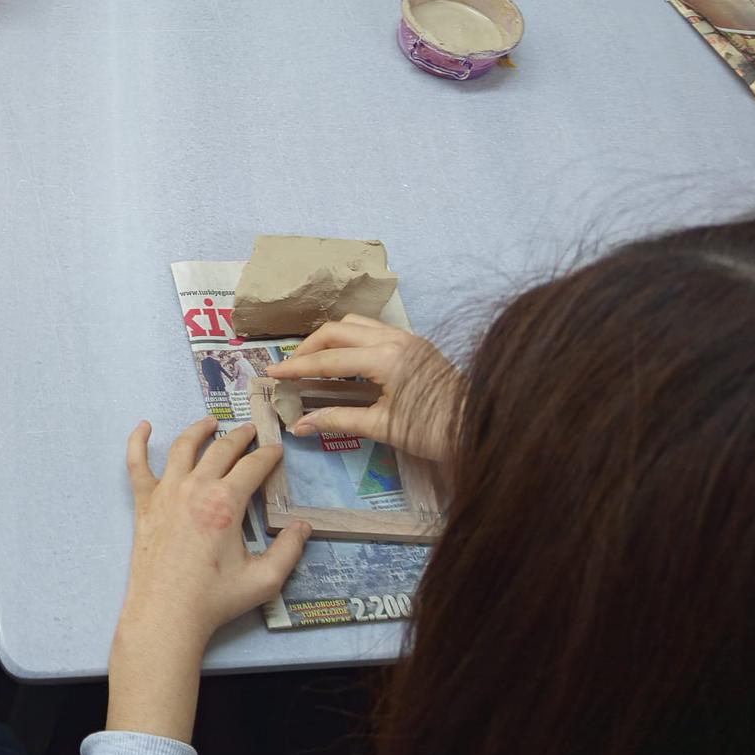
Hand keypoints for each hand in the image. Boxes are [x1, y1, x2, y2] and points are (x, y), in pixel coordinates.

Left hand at [120, 418, 309, 646]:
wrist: (167, 613)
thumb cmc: (215, 598)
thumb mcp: (264, 580)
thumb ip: (289, 551)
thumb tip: (304, 527)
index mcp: (227, 502)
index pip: (253, 466)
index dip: (268, 455)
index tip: (276, 450)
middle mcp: (196, 487)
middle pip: (221, 449)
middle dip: (240, 437)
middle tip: (251, 431)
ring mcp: (166, 491)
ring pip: (183, 447)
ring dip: (199, 430)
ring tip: (210, 422)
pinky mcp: (144, 502)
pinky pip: (136, 464)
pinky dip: (137, 441)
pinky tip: (144, 426)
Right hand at [267, 314, 462, 461]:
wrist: (482, 428)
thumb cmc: (434, 431)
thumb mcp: (383, 427)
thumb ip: (338, 420)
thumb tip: (299, 426)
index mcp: (385, 358)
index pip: (329, 359)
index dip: (297, 368)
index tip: (272, 374)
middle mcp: (394, 338)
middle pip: (337, 330)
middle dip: (308, 348)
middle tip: (290, 368)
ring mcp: (406, 337)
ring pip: (355, 323)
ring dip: (329, 338)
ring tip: (313, 359)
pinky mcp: (415, 342)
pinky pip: (372, 329)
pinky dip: (350, 338)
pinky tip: (344, 358)